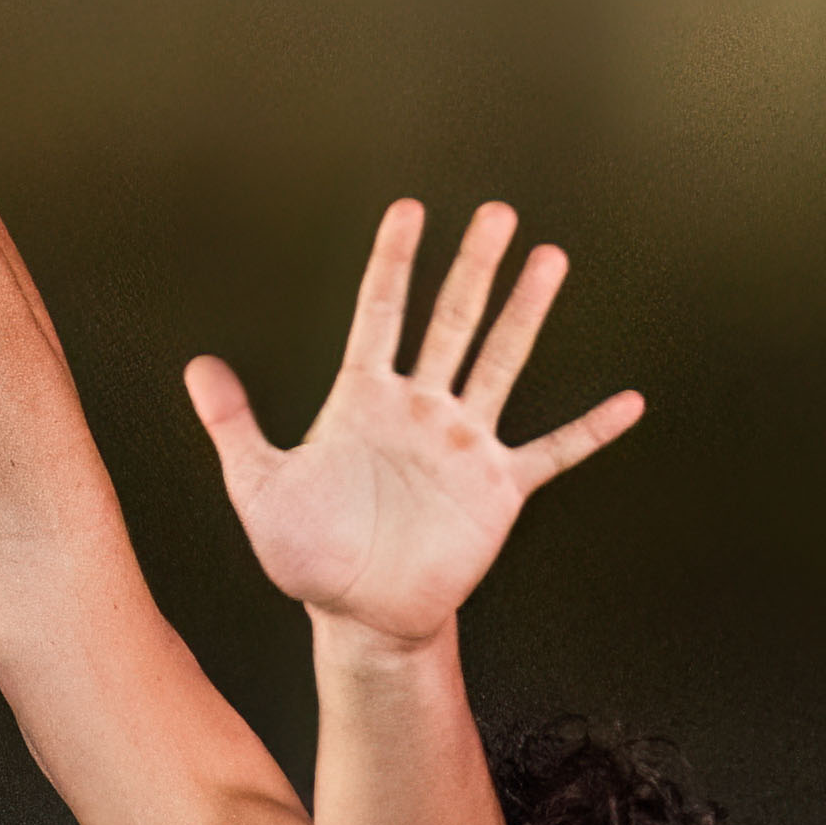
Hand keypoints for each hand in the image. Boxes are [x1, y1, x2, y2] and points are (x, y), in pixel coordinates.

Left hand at [184, 202, 637, 651]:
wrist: (356, 614)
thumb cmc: (307, 551)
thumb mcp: (258, 487)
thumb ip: (233, 425)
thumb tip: (197, 366)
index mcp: (362, 399)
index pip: (380, 314)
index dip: (392, 263)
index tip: (409, 210)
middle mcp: (419, 408)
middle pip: (450, 321)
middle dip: (473, 268)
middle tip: (498, 213)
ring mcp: (463, 444)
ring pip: (501, 363)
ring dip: (526, 314)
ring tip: (550, 260)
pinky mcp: (497, 488)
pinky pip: (552, 451)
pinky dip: (590, 430)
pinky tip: (628, 401)